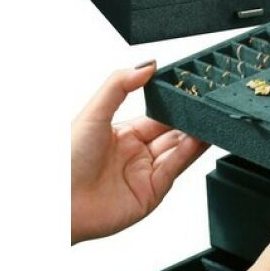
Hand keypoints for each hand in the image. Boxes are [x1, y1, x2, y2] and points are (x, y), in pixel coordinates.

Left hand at [71, 61, 208, 243]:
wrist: (60, 204)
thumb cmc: (65, 162)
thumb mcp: (93, 113)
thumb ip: (120, 86)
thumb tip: (146, 66)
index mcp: (122, 134)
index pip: (158, 116)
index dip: (174, 105)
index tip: (190, 91)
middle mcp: (136, 154)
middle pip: (172, 133)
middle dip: (190, 120)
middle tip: (206, 104)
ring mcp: (145, 174)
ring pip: (178, 150)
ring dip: (195, 136)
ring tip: (210, 119)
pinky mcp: (152, 193)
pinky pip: (174, 168)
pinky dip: (189, 153)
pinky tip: (199, 139)